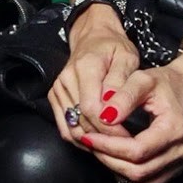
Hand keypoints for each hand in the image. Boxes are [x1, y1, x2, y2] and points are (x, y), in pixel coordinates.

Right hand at [49, 3, 139, 144]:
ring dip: (91, 141)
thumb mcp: (127, 58)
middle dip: (103, 137)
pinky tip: (97, 140)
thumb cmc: (114, 48)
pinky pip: (65, 127)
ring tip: (112, 144)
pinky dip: (80, 138)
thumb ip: (119, 83)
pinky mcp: (55, 97)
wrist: (94, 38)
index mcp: (85, 67)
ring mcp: (58, 89)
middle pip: (81, 120)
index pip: (91, 108)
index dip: (108, 127)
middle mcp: (66, 79)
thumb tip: (111, 109)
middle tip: (123, 144)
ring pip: (72, 127)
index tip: (126, 135)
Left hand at [75, 49, 182, 182]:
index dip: (109, 146)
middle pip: (137, 171)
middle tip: (88, 142)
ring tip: (99, 149)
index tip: (88, 136)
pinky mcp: (174, 170)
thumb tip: (105, 117)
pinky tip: (115, 158)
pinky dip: (127, 176)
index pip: (137, 151)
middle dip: (108, 159)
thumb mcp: (143, 79)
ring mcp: (179, 164)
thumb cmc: (164, 83)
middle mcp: (180, 152)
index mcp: (174, 130)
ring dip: (115, 169)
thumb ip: (124, 96)